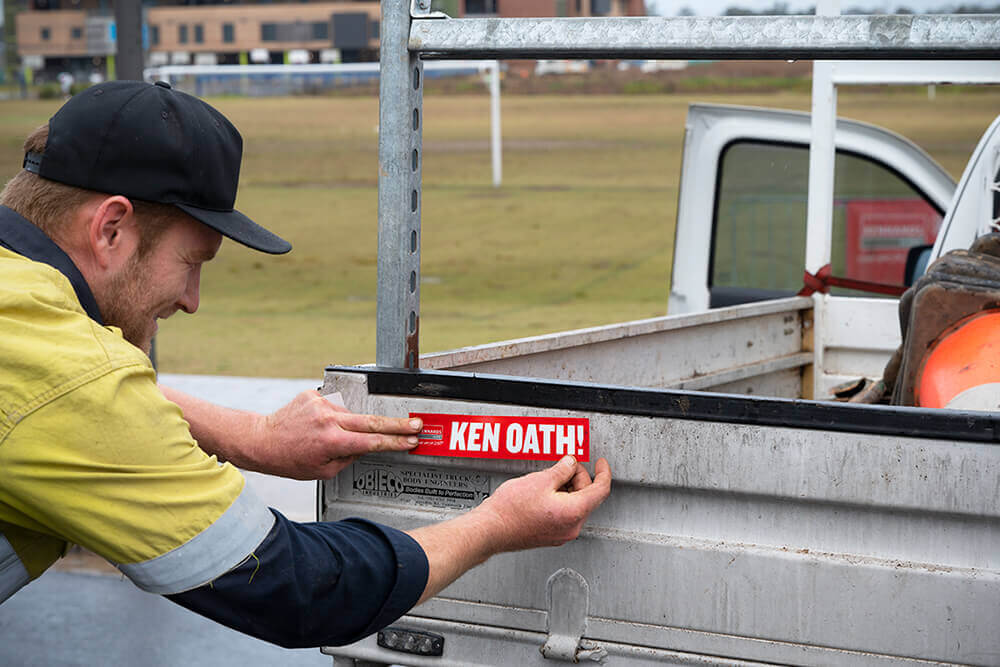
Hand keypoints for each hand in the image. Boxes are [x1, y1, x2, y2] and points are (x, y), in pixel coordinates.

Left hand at [250, 390, 421, 479]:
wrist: (263, 440)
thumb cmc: (289, 459)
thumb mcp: (323, 471)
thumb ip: (348, 458)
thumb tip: (364, 446)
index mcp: (331, 442)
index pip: (372, 441)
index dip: (394, 442)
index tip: (410, 440)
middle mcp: (328, 420)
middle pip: (372, 421)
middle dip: (397, 424)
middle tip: (415, 424)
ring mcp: (321, 404)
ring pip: (351, 414)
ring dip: (350, 424)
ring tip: (328, 436)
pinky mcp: (315, 394)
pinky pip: (334, 407)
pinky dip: (333, 416)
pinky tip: (318, 425)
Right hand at [406, 455, 611, 603]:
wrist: (491, 529)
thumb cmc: (510, 510)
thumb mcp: (540, 480)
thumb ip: (562, 470)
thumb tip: (570, 464)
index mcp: (573, 512)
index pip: (600, 490)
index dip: (603, 473)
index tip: (601, 464)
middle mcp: (571, 527)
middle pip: (587, 497)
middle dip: (579, 477)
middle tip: (566, 465)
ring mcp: (561, 533)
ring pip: (575, 505)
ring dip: (568, 488)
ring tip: (550, 477)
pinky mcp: (550, 535)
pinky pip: (564, 514)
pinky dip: (560, 499)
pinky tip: (545, 490)